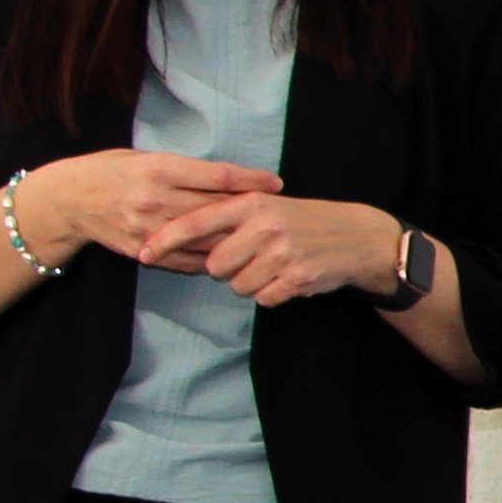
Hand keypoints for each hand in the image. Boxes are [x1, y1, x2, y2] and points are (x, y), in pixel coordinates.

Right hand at [11, 149, 286, 261]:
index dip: (251, 180)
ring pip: (205, 240)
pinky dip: (209, 259)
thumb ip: (182, 169)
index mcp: (158, 169)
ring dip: (235, 241)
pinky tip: (228, 257)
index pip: (217, 176)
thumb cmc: (110, 171)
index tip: (275, 183)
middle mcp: (155, 199)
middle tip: (277, 214)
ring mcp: (148, 229)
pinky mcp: (142, 250)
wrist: (67, 200)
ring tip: (262, 239)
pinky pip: (185, 261)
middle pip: (217, 210)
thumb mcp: (143, 157)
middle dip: (250, 213)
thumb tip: (227, 179)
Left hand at [147, 194, 405, 305]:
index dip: (165, 240)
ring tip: (273, 268)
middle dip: (225, 270)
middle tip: (248, 260)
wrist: (357, 237)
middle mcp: (264, 226)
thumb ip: (230, 218)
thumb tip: (186, 240)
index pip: (195, 222)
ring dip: (250, 283)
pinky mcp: (297, 277)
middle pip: (215, 264)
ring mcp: (282, 253)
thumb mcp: (268, 206)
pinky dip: (272, 294)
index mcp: (251, 204)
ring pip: (238, 285)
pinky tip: (288, 279)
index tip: (144, 253)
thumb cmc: (305, 223)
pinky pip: (263, 298)